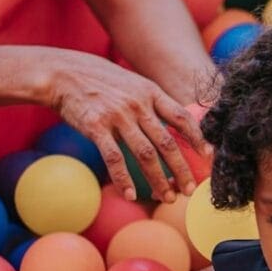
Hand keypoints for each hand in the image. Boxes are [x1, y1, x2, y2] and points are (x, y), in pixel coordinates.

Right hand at [44, 49, 211, 201]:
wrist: (62, 72)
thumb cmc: (101, 82)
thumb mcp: (134, 84)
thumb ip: (153, 103)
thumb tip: (176, 127)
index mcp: (151, 93)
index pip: (182, 118)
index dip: (198, 139)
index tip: (209, 157)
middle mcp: (138, 104)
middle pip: (167, 143)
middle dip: (181, 170)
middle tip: (189, 190)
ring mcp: (117, 116)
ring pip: (145, 155)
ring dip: (158, 180)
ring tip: (167, 198)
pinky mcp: (96, 127)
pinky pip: (114, 158)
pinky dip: (124, 179)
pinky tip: (131, 194)